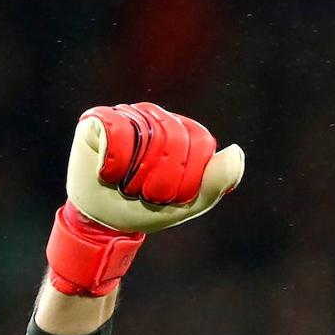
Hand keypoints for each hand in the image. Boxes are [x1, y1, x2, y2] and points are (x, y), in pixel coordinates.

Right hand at [45, 103, 243, 295]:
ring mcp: (129, 114)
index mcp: (184, 132)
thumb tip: (235, 150)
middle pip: (175, 139)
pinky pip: (118, 132)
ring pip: (148, 137)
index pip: (201, 143)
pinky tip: (107, 172)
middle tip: (145, 192)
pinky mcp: (98, 117)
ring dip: (136, 175)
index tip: (169, 194)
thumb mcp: (191, 202)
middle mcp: (158, 117)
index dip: (186, 177)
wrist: (106, 221)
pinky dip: (115, 163)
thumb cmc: (149, 208)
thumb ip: (218, 179)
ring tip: (126, 183)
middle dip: (162, 178)